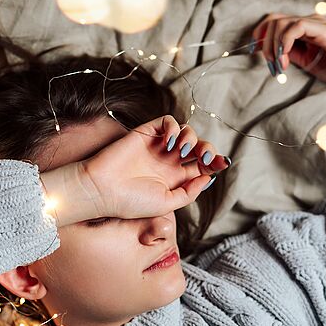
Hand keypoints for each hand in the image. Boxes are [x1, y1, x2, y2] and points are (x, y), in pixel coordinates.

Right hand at [40, 115, 228, 225]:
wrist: (103, 189)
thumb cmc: (130, 202)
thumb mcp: (166, 204)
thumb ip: (188, 192)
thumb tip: (207, 178)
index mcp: (174, 179)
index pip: (201, 166)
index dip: (214, 163)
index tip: (223, 164)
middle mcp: (168, 161)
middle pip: (197, 148)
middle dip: (207, 149)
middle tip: (205, 157)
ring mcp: (157, 146)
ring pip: (186, 132)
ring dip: (191, 138)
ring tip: (182, 150)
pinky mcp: (146, 133)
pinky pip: (167, 122)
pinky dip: (174, 127)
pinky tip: (169, 142)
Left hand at [251, 13, 325, 95]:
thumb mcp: (305, 62)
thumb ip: (288, 53)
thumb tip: (268, 51)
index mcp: (305, 27)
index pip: (274, 21)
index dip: (259, 34)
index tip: (252, 51)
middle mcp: (310, 21)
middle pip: (273, 19)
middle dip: (264, 43)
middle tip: (270, 65)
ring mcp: (318, 24)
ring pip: (281, 23)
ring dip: (273, 47)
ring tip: (279, 66)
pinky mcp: (324, 31)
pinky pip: (296, 27)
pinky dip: (284, 43)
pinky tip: (286, 59)